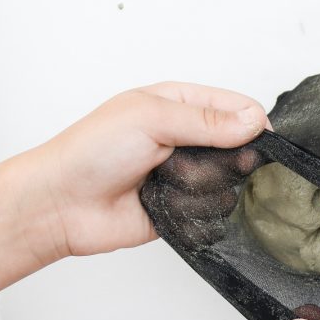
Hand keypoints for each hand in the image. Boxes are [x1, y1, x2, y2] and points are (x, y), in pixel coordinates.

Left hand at [34, 82, 267, 258]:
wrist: (62, 204)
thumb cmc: (93, 151)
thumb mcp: (150, 118)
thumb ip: (206, 120)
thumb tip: (255, 121)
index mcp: (181, 105)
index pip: (239, 107)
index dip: (254, 123)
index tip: (257, 139)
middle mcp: (188, 139)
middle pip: (240, 149)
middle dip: (224, 160)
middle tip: (196, 161)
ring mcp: (187, 175)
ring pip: (229, 185)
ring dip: (202, 187)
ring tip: (166, 183)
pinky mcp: (184, 210)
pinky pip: (213, 215)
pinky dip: (194, 213)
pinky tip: (166, 206)